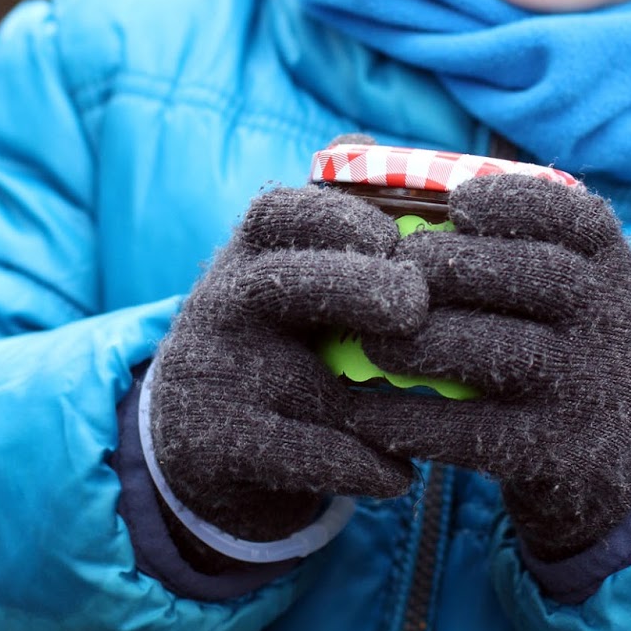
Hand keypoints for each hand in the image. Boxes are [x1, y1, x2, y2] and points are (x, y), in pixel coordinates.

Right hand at [149, 185, 425, 544]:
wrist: (196, 437)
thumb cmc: (281, 329)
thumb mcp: (294, 265)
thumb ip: (344, 215)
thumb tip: (411, 158)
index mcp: (250, 250)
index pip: (282, 210)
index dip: (344, 218)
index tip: (397, 238)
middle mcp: (224, 303)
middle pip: (283, 281)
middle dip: (358, 287)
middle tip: (415, 306)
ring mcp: (215, 375)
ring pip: (299, 381)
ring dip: (375, 395)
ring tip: (434, 399)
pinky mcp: (218, 445)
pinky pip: (299, 455)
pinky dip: (360, 466)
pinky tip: (400, 472)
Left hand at [348, 174, 630, 560]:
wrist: (630, 449)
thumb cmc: (564, 332)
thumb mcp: (577, 277)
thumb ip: (517, 230)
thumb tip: (378, 168)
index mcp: (613, 265)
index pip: (573, 216)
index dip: (510, 202)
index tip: (456, 203)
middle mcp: (609, 320)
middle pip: (522, 275)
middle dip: (444, 265)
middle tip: (388, 269)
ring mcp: (584, 387)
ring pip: (489, 351)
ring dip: (414, 342)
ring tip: (370, 339)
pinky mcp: (552, 452)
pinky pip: (464, 429)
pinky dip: (404, 416)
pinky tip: (362, 410)